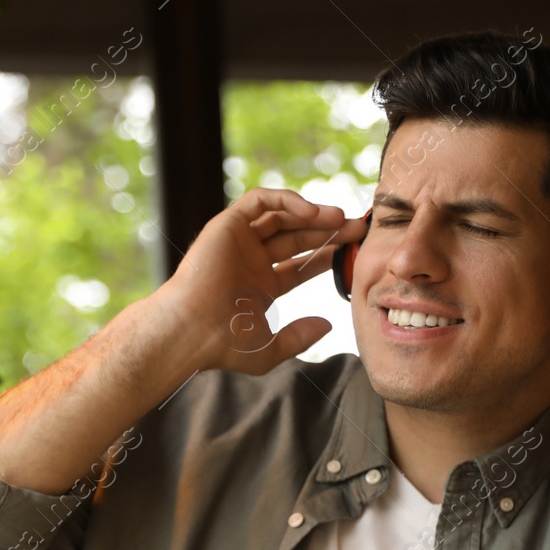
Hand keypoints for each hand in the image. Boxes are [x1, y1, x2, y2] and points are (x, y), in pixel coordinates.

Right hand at [152, 189, 369, 374]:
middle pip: (297, 236)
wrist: (192, 331)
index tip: (353, 252)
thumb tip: (327, 325)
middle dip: (328, 231)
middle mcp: (250, 261)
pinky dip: (286, 200)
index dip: (328, 256)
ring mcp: (238, 242)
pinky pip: (259, 200)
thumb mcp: (271, 349)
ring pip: (281, 215)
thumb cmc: (223, 344)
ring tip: (338, 219)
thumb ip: (299, 337)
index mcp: (261, 286)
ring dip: (311, 213)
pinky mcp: (227, 225)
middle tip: (358, 230)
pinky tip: (310, 212)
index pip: (301, 264)